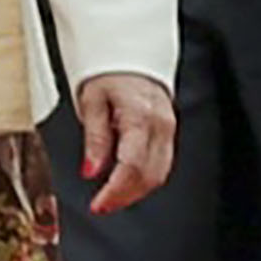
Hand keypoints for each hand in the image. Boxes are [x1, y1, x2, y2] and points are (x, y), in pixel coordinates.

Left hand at [69, 71, 175, 216]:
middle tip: (101, 206)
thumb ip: (94, 139)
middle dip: (125, 196)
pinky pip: (162, 164)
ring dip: (135, 192)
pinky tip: (126, 184)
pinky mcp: (169, 133)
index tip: (98, 204)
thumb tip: (91, 171)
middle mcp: (160, 125)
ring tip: (111, 199)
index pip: (132, 165)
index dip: (115, 190)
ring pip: (160, 174)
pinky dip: (144, 179)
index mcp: (140, 115)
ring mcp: (169, 129)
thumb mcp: (91, 102)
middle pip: (149, 175)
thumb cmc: (108, 75)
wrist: (131, 54)